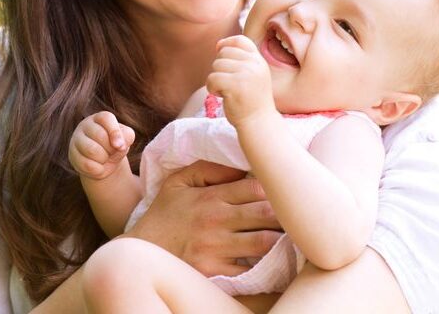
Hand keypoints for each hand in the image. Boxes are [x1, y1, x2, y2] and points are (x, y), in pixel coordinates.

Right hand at [68, 112, 134, 179]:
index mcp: (101, 117)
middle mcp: (86, 124)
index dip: (115, 132)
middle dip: (111, 148)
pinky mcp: (72, 154)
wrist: (104, 162)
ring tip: (105, 158)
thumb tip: (119, 145)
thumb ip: (127, 137)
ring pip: (91, 150)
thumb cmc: (116, 145)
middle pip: (100, 135)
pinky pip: (86, 164)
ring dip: (103, 158)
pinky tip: (99, 167)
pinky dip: (97, 169)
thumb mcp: (126, 139)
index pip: (106, 118)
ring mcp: (76, 139)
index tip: (121, 146)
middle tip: (112, 152)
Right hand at [125, 160, 282, 276]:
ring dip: (282, 238)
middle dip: (286, 212)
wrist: (139, 252)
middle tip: (299, 210)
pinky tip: (276, 259)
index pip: (255, 187)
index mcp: (211, 196)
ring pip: (263, 242)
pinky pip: (249, 270)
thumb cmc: (164, 213)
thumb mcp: (179, 181)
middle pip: (266, 213)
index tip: (284, 187)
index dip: (275, 186)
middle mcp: (216, 220)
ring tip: (295, 233)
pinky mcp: (214, 273)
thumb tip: (239, 164)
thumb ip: (208, 168)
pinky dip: (264, 265)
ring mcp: (216, 248)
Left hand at [207, 35, 276, 126]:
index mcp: (259, 60)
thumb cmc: (251, 100)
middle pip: (223, 53)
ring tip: (226, 90)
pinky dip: (211, 88)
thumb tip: (218, 44)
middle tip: (227, 82)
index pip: (240, 40)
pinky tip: (222, 96)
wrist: (258, 122)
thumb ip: (241, 59)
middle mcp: (254, 64)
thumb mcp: (252, 74)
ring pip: (216, 65)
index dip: (226, 44)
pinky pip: (212, 78)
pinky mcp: (236, 85)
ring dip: (215, 79)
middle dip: (219, 67)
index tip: (220, 54)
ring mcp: (246, 74)